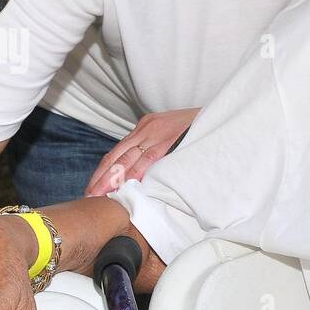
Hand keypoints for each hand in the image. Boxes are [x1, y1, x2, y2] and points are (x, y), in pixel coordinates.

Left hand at [83, 108, 199, 195]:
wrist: (219, 114)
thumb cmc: (199, 127)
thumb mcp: (173, 133)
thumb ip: (158, 147)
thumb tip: (146, 169)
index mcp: (145, 127)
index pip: (118, 152)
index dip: (103, 171)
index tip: (93, 187)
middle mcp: (146, 129)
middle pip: (116, 157)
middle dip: (101, 178)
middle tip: (89, 196)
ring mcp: (156, 133)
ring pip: (127, 159)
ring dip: (112, 179)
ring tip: (101, 195)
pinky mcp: (169, 139)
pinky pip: (148, 159)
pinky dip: (136, 173)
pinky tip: (127, 186)